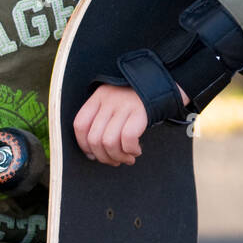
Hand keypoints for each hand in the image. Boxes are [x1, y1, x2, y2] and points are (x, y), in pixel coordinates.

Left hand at [72, 83, 189, 164]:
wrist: (162, 82)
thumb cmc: (136, 98)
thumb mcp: (113, 101)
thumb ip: (102, 119)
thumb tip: (93, 151)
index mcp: (98, 97)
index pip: (80, 124)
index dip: (84, 144)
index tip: (93, 154)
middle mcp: (109, 100)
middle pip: (94, 138)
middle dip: (103, 157)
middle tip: (114, 161)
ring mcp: (124, 106)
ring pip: (109, 142)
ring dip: (118, 157)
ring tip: (126, 158)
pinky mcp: (140, 112)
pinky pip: (128, 139)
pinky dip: (131, 150)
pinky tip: (136, 150)